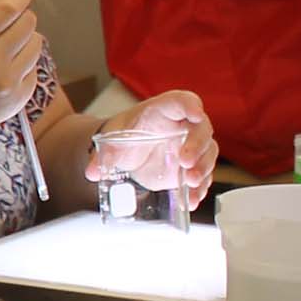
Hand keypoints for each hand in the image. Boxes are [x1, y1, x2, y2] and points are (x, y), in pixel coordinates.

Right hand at [0, 0, 45, 143]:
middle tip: (3, 20)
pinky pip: (34, 67)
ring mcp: (5, 85)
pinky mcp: (16, 100)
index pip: (10, 6)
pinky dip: (22, 62)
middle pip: (28, 22)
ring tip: (1, 45)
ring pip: (36, 43)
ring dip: (23, 38)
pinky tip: (0, 69)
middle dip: (20, 14)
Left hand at [91, 90, 219, 208]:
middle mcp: (184, 126)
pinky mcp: (192, 168)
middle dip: (197, 146)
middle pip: (201, 130)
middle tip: (186, 162)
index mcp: (164, 110)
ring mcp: (191, 147)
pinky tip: (191, 200)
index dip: (190, 106)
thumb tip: (93, 172)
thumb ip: (104, 155)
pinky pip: (203, 176)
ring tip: (192, 183)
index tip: (195, 113)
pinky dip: (199, 189)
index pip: (181, 101)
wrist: (127, 150)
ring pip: (207, 154)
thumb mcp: (112, 141)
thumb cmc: (125, 134)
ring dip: (203, 168)